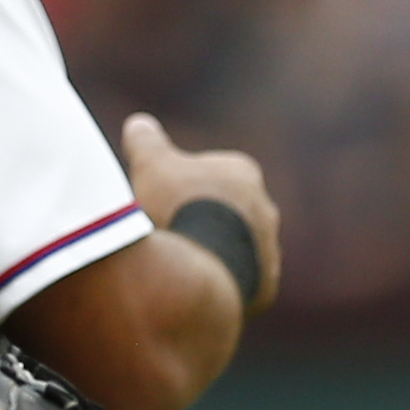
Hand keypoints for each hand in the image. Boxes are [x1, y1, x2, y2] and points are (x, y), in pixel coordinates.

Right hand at [122, 113, 281, 312]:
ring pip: (233, 247)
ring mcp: (269, 250)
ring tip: (175, 260)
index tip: (158, 194)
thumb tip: (140, 123)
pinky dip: (216, 281)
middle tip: (163, 228)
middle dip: (198, 216)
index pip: (211, 171)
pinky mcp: (265, 286)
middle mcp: (266, 210)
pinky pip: (239, 281)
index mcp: (243, 174)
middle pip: (224, 210)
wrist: (197, 268)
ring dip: (208, 251)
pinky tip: (190, 285)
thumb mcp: (151, 165)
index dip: (178, 181)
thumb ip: (147, 142)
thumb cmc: (175, 207)